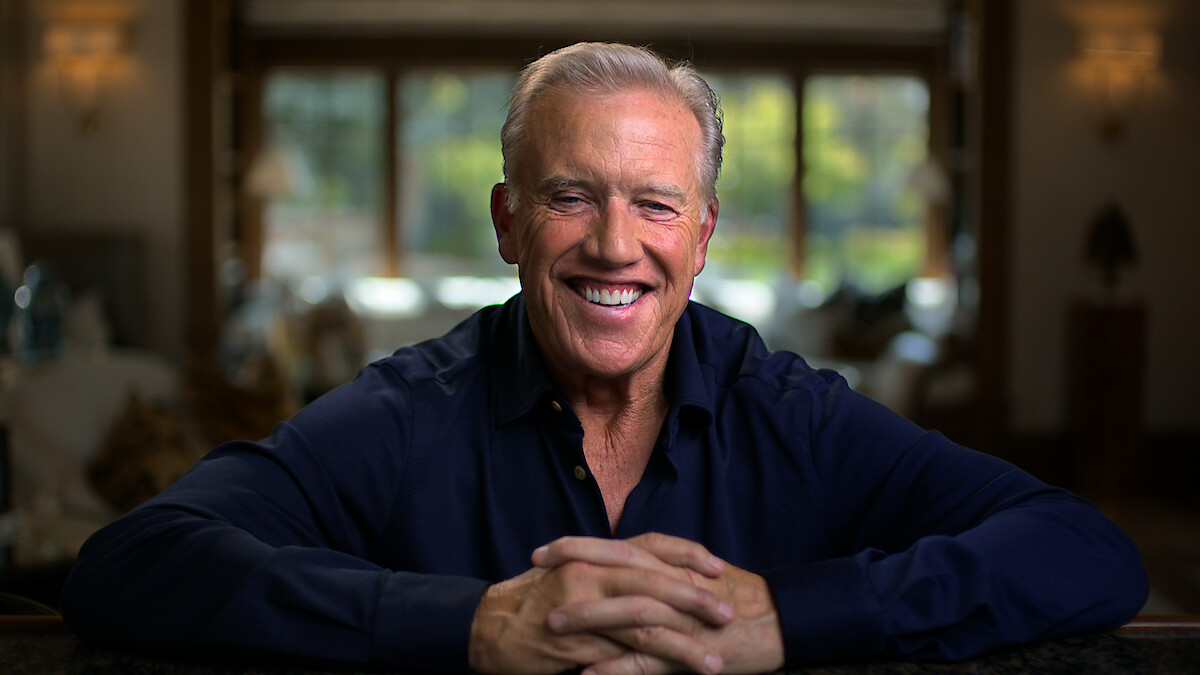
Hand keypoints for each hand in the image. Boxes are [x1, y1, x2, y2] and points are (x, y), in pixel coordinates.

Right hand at [468, 537, 734, 674]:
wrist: (486, 627)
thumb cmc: (532, 602)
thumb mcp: (571, 574)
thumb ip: (607, 572)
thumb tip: (649, 575)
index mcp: (592, 555)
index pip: (649, 545)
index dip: (686, 554)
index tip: (716, 566)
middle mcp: (589, 574)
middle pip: (654, 580)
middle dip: (695, 598)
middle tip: (727, 613)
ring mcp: (582, 609)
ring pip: (644, 621)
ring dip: (684, 643)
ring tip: (714, 659)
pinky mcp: (577, 644)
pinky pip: (621, 656)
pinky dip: (652, 668)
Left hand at [534, 533, 785, 674]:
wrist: (780, 620)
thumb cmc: (735, 596)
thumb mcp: (693, 572)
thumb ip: (658, 566)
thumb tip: (620, 564)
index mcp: (669, 563)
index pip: (614, 547)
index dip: (575, 547)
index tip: (540, 553)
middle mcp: (670, 583)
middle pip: (615, 570)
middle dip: (571, 573)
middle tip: (533, 577)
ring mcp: (679, 618)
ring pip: (627, 613)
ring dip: (587, 619)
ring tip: (550, 625)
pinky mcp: (689, 651)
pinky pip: (648, 661)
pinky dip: (616, 668)